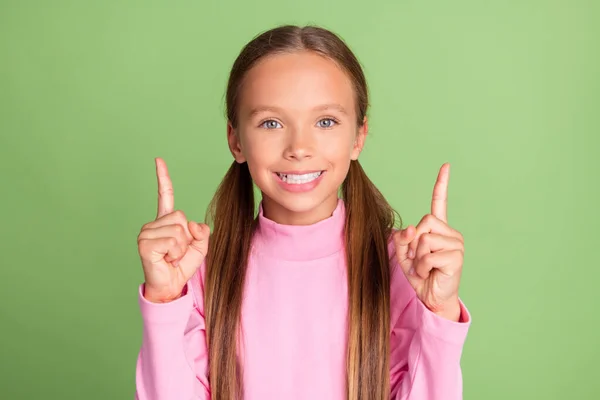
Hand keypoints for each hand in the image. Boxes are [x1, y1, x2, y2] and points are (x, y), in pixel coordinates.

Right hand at [137, 157, 209, 302]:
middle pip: (181, 216)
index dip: (163, 178)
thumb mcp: (200, 246)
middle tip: (177, 252)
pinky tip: (167, 259)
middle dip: (187, 237)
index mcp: (165, 221)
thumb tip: (192, 224)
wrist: (171, 286)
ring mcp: (146, 233)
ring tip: (172, 257)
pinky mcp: (145, 244)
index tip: (158, 160)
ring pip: (178, 229)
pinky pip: (173, 241)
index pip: (164, 195)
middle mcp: (153, 224)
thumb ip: (202, 232)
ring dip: (182, 247)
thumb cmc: (182, 266)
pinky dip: (176, 252)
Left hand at [393, 163, 464, 320]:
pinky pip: (429, 255)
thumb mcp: (404, 254)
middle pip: (424, 222)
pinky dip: (423, 266)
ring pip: (425, 239)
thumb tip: (412, 229)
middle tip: (418, 259)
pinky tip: (430, 273)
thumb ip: (402, 239)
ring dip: (417, 258)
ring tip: (424, 268)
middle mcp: (450, 233)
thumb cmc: (420, 275)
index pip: (440, 202)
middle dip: (414, 242)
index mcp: (438, 229)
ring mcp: (456, 244)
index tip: (446, 165)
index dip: (441, 184)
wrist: (431, 298)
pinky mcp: (456, 257)